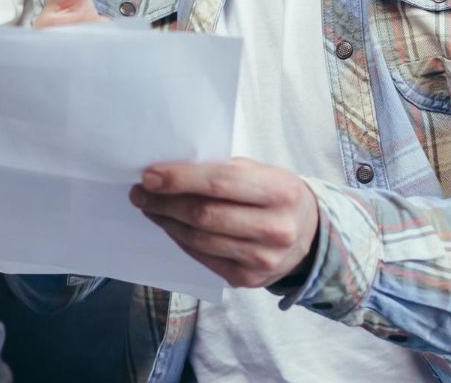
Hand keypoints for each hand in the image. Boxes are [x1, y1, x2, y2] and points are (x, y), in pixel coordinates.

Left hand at [130, 158, 319, 289]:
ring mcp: (262, 259)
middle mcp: (276, 228)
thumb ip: (224, 170)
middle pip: (204, 215)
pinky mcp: (248, 280)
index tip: (149, 175)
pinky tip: (169, 224)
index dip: (180, 179)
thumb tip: (170, 171)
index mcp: (281, 191)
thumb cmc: (276, 196)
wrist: (310, 237)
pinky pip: (202, 256)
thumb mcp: (263, 173)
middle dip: (164, 202)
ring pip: (199, 239)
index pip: (220, 182)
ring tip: (149, 206)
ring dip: (166, 221)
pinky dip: (180, 238)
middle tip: (140, 191)